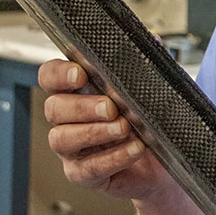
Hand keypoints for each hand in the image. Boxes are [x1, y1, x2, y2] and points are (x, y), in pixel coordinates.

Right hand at [39, 58, 170, 199]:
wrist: (165, 164)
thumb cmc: (149, 123)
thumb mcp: (151, 91)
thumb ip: (146, 64)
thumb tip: (154, 39)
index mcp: (78, 92)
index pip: (50, 77)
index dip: (58, 75)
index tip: (80, 74)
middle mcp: (69, 119)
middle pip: (54, 108)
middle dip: (81, 106)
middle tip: (111, 106)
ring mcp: (73, 149)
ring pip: (62, 139)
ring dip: (94, 132)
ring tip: (124, 128)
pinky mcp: (85, 174)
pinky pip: (88, 168)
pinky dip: (113, 157)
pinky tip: (134, 149)